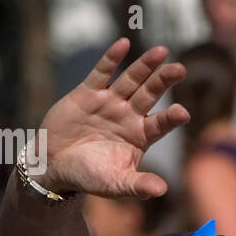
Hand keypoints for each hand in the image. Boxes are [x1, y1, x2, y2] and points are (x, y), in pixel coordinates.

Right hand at [35, 39, 188, 198]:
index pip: (160, 124)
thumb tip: (161, 191)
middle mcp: (129, 116)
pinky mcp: (88, 93)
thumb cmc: (88, 177)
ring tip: (161, 51)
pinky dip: (112, 59)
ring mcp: (109, 102)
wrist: (53, 166)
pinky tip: (124, 44)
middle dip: (164, 81)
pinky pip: (102, 73)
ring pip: (131, 80)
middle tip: (180, 69)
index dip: (171, 117)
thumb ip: (137, 185)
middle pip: (150, 95)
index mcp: (140, 136)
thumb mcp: (115, 184)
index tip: (182, 112)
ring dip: (145, 66)